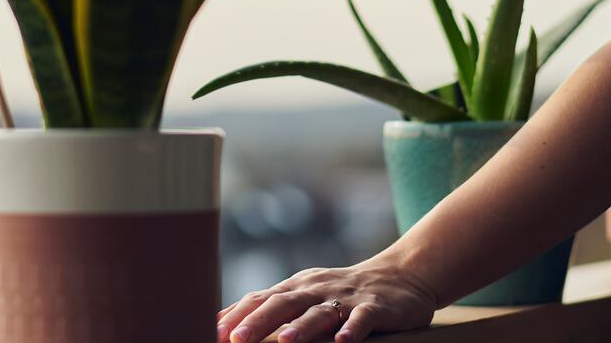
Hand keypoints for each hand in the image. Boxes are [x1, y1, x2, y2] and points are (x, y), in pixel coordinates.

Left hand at [216, 254, 438, 342]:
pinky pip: (363, 319)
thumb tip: (222, 324)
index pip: (260, 299)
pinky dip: (353, 330)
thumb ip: (269, 307)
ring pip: (321, 312)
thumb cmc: (340, 292)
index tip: (210, 332)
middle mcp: (316, 289)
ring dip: (303, 327)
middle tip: (235, 339)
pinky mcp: (375, 307)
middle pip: (283, 303)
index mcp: (296, 287)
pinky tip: (343, 342)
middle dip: (258, 322)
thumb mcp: (303, 295)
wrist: (399, 275)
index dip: (235, 315)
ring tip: (286, 342)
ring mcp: (346, 297)